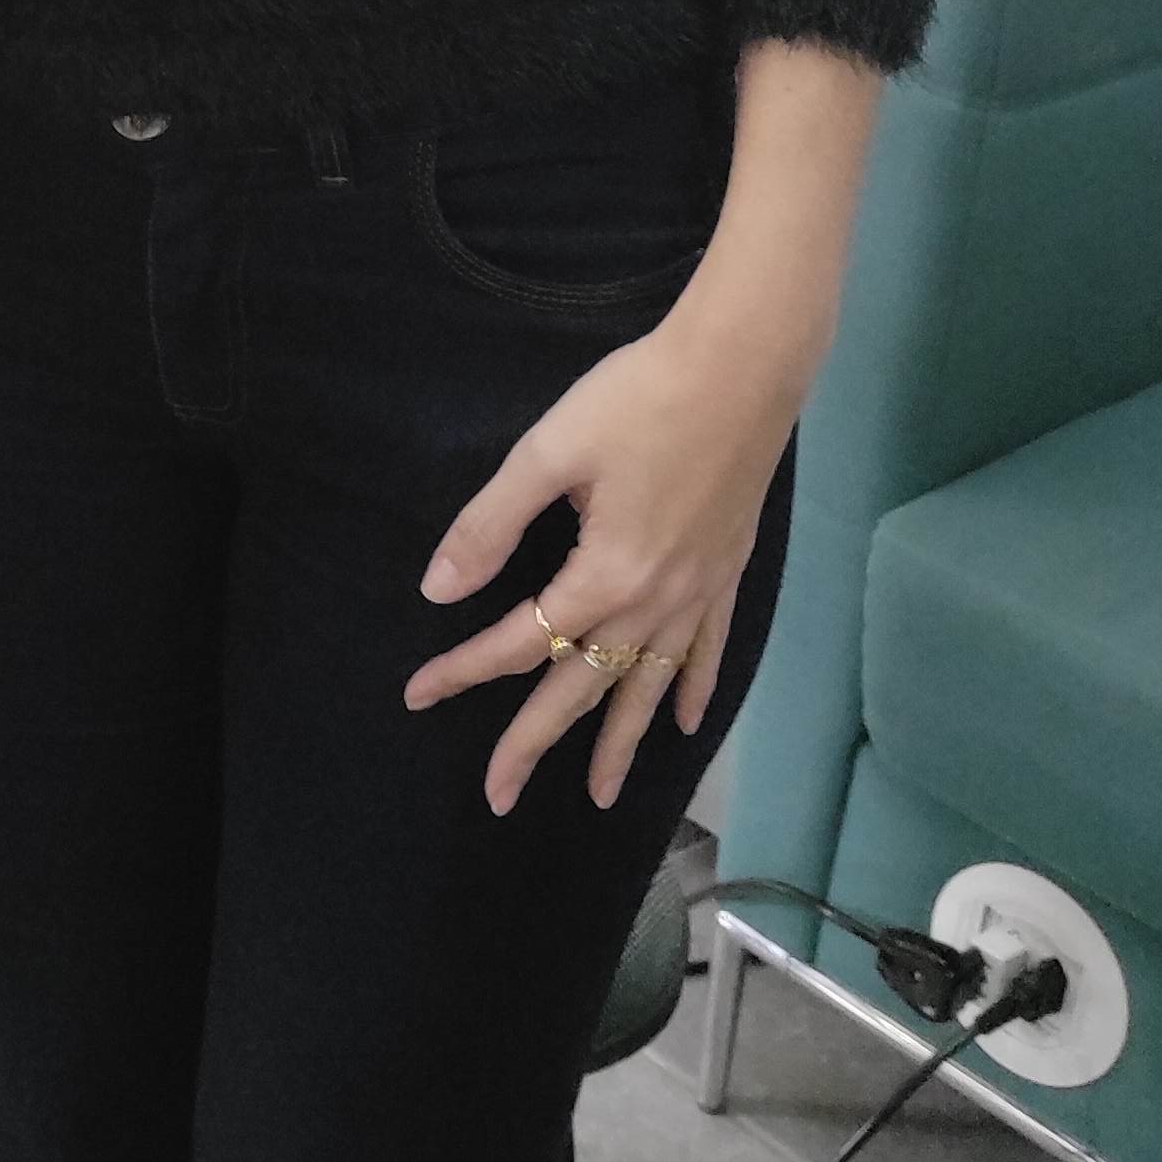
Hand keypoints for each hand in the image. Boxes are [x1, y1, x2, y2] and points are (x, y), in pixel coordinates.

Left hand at [405, 299, 804, 813]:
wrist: (744, 365)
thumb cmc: (639, 397)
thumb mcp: (549, 451)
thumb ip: (491, 524)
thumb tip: (439, 590)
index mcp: (605, 575)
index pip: (522, 642)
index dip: (464, 671)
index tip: (417, 696)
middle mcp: (657, 601)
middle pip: (584, 687)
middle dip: (535, 742)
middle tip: (497, 796)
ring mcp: (700, 591)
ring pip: (651, 686)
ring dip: (620, 743)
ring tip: (597, 796)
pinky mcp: (728, 570)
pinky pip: (709, 651)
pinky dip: (695, 690)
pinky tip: (687, 723)